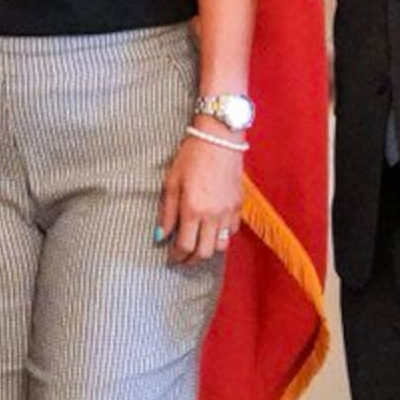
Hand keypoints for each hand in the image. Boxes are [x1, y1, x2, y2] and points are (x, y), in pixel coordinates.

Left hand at [159, 128, 246, 264]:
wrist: (219, 139)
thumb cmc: (191, 157)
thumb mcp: (171, 182)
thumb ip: (166, 212)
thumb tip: (160, 236)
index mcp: (193, 210)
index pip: (185, 246)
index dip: (176, 257)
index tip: (170, 258)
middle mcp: (213, 216)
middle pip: (204, 253)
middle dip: (191, 260)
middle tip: (182, 259)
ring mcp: (228, 212)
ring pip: (221, 246)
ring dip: (208, 250)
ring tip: (197, 245)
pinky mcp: (239, 206)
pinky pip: (232, 231)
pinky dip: (222, 235)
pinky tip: (212, 229)